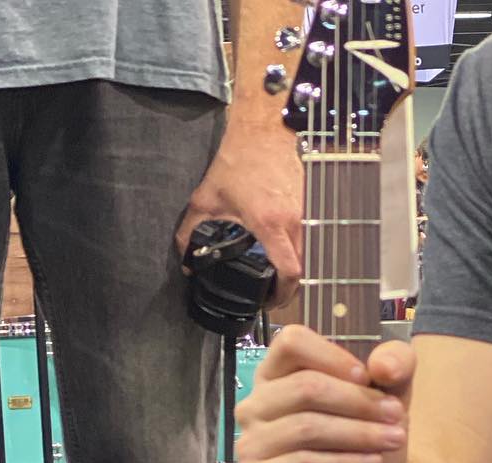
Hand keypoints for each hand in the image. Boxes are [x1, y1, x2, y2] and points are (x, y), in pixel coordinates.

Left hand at [175, 123, 302, 306]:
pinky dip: (292, 251)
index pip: (289, 271)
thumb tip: (186, 262)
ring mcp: (302, 215)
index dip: (282, 294)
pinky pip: (302, 238)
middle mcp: (291, 222)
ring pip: (303, 255)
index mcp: (269, 224)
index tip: (269, 301)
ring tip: (272, 276)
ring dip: (290, 271)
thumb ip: (192, 231)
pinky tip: (276, 250)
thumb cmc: (238, 161)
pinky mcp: (305, 207)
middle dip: (287, 288)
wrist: (263, 132)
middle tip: (269, 295)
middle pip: (300, 270)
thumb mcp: (206, 197)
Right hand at [236, 325, 412, 462]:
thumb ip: (396, 367)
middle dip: (359, 402)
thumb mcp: (389, 398)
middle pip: (305, 388)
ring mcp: (249, 444)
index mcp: (276, 374)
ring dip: (358, 433)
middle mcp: (255, 405)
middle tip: (396, 417)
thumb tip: (385, 365)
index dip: (333, 356)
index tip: (368, 377)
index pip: (291, 342)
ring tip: (393, 441)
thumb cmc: (363, 442)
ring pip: (306, 427)